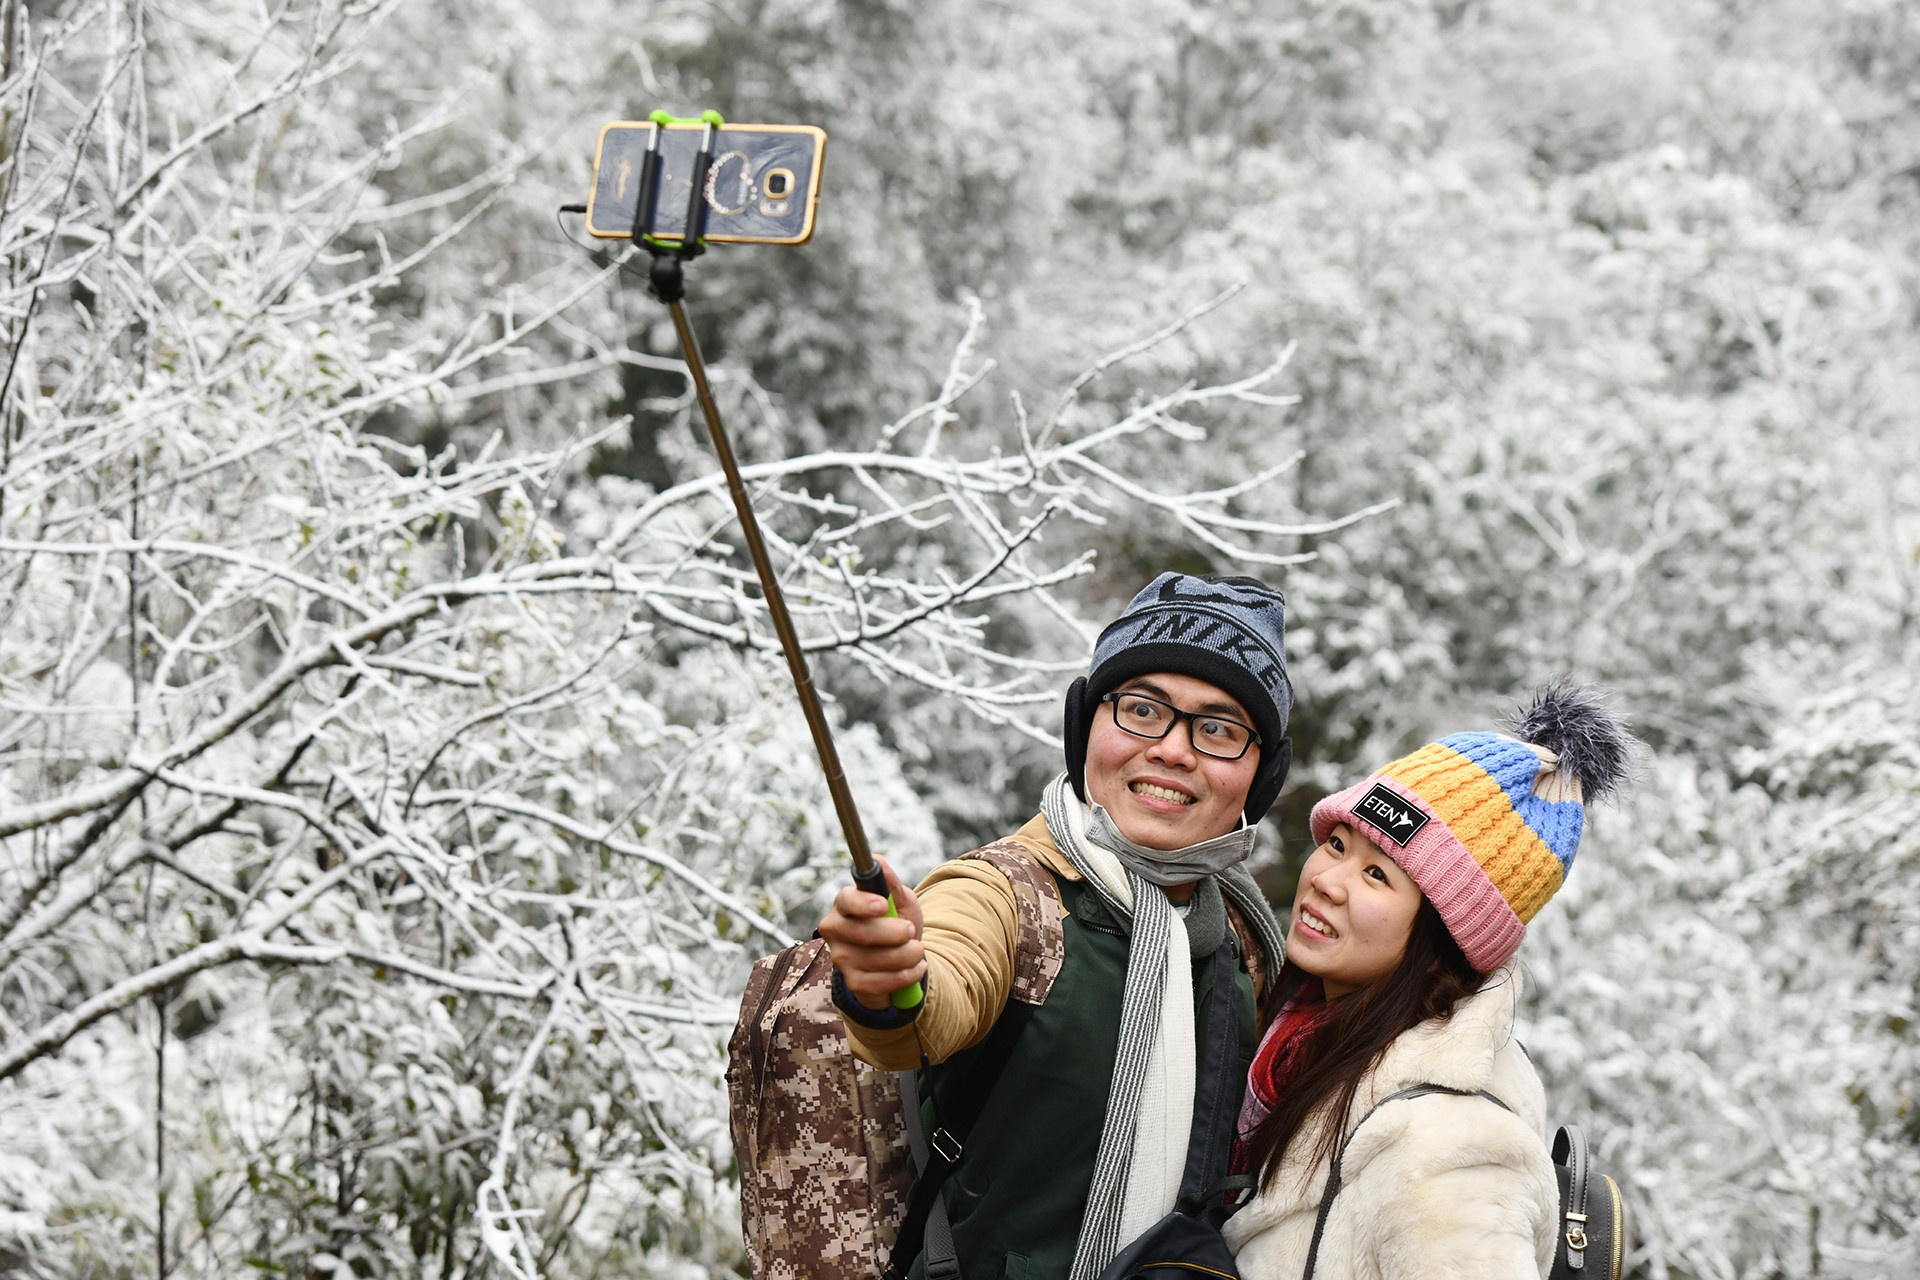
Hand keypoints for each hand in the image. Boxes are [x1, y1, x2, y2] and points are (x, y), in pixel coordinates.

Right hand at [818, 859, 926, 1010]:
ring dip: (908, 954)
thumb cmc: (896, 923)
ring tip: (918, 950)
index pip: (846, 901)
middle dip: (894, 932)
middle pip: (862, 932)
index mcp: (845, 905)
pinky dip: (908, 974)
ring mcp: (842, 958)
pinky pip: (884, 981)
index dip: (863, 903)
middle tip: (911, 930)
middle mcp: (836, 931)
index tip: (883, 905)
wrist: (901, 959)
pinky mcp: (854, 983)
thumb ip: (890, 883)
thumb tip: (877, 859)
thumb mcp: (900, 900)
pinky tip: (916, 967)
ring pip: (878, 959)